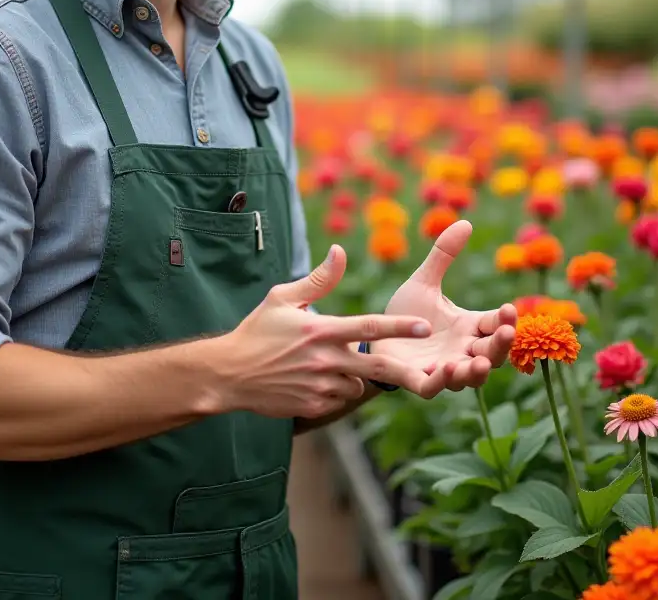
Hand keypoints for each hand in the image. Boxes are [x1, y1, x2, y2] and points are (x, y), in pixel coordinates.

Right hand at [216, 246, 432, 420]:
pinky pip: (340, 399)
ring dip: (356, 376)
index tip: (424, 325)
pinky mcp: (313, 406)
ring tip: (330, 365)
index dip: (399, 326)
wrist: (229, 374)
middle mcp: (325, 360)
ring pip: (357, 384)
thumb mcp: (282, 298)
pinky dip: (336, 391)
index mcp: (321, 330)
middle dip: (405, 371)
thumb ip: (318, 279)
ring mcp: (320, 386)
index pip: (369, 326)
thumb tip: (340, 251)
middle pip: (377, 366)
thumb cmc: (257, 330)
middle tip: (428, 373)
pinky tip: (316, 381)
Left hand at [371, 220, 516, 398]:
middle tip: (505, 333)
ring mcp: (443, 368)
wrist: (371, 337)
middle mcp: (461, 349)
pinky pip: (434, 386)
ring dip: (476, 371)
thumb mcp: (424, 281)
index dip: (504, 320)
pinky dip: (442, 382)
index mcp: (467, 326)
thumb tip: (466, 221)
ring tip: (478, 362)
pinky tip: (446, 370)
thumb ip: (443, 255)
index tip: (508, 308)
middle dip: (500, 345)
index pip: (494, 324)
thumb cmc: (405, 312)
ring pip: (468, 376)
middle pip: (491, 353)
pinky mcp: (418, 380)